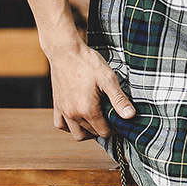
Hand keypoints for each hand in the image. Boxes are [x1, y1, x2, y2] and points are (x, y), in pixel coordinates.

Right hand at [23, 0, 135, 141]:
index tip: (121, 120)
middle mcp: (73, 114)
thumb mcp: (108, 78)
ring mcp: (63, 111)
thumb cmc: (87, 62)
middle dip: (104, 129)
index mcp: (87, 110)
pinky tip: (79, 117)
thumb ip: (119, 99)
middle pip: (92, 134)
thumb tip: (130, 116)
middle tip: (112, 118)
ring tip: (98, 120)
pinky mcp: (56, 105)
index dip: (116, 129)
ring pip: (76, 134)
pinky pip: (61, 125)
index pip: (104, 132)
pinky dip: (70, 126)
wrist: (65, 51)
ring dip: (88, 132)